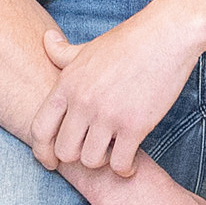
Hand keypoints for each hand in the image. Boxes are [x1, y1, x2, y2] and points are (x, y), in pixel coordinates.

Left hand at [28, 2, 198, 177]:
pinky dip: (124, 169)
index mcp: (67, 83)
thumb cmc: (128, 41)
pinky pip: (120, 163)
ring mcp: (108, 114)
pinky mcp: (135, 125)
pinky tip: (129, 163)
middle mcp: (83, 101)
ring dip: (101, 163)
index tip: (51, 161)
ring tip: (111, 154)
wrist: (165, 36)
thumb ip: (63, 52)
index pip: (40, 128)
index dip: (42, 151)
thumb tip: (46, 39)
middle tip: (89, 154)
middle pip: (64, 151)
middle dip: (75, 157)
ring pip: (91, 160)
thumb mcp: (88, 47)